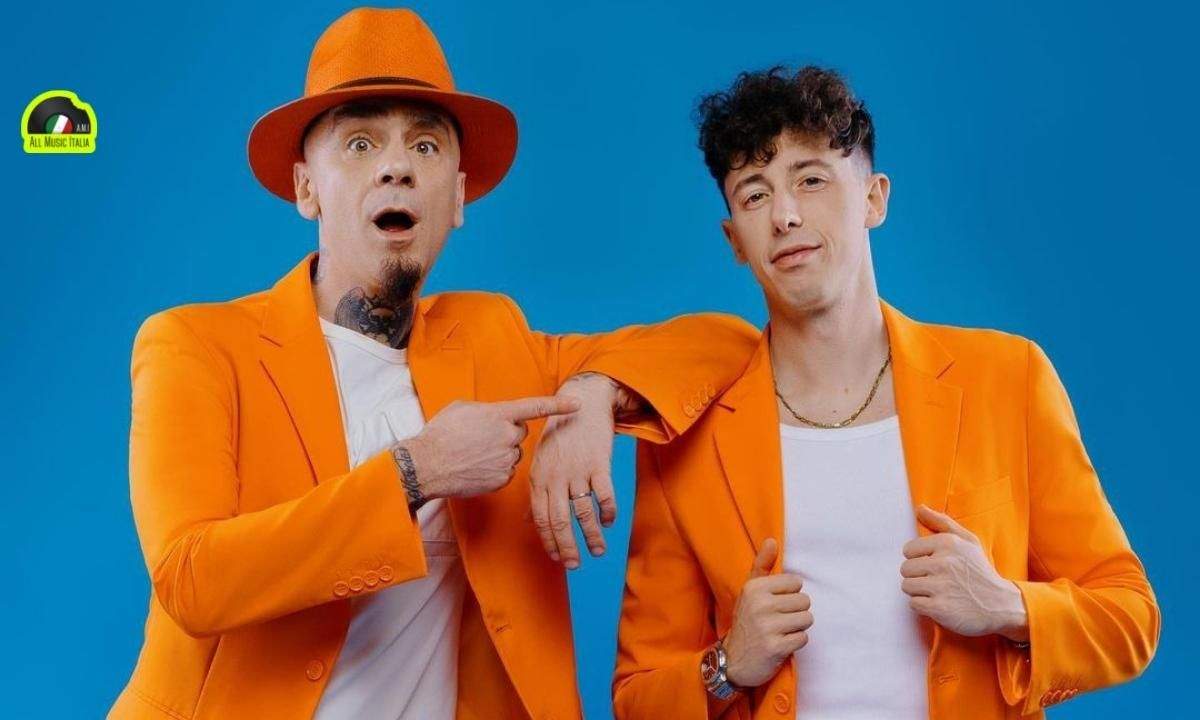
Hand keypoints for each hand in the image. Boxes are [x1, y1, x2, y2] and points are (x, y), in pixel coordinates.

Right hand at [401, 395, 579, 500]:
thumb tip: (493, 416)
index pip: (535, 407)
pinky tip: (476, 468)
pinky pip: (506, 472)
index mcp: (498, 415)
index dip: (558, 405)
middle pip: (520, 433)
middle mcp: (507, 436)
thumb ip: (485, 410)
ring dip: (500, 452)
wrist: (426, 466)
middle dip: (507, 433)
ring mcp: (505, 460)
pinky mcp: (501, 479)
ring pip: (512, 454)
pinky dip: (495, 470)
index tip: (577, 405)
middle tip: (482, 437)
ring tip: (474, 454)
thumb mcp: (460, 409)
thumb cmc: (439, 434)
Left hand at [529, 373, 623, 568]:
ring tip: (598, 551)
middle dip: (568, 546)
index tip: (558, 558)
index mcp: (539, 479)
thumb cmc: (560, 436)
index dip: (549, 541)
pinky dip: (608, 511)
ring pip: (583, 512)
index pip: (541, 518)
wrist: (582, 404)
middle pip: (560, 520)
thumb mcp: (541, 461)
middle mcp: (555, 477)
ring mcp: (577, 470)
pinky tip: (609, 522)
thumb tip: (529, 521)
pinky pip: (604, 494)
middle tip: (575, 565)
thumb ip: (537, 493)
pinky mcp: (598, 463)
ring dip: (591, 535)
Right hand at [724, 539, 812, 687]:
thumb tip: (772, 540)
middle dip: (795, 613)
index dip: (790, 595)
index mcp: (754, 588)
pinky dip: (795, 642)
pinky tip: (781, 644)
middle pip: (804, 601)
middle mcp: (760, 604)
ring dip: (797, 627)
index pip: (796, 582)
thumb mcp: (749, 592)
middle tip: (777, 621)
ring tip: (781, 632)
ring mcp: (767, 627)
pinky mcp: (775, 647)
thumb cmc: (746, 622)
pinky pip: (803, 638)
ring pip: (807, 619)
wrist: (733, 661)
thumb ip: (762, 565)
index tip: (774, 605)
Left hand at [900, 505, 1028, 640]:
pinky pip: (913, 604)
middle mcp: (944, 562)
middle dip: (918, 576)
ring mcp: (941, 586)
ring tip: (939, 592)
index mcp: (948, 543)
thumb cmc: (980, 572)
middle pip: (905, 569)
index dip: (920, 559)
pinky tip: (940, 604)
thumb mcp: (968, 541)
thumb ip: (942, 522)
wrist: (1001, 605)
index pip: (908, 550)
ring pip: (907, 586)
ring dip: (920, 592)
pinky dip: (924, 607)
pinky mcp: (939, 608)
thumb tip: (919, 508)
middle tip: (938, 581)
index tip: (935, 565)